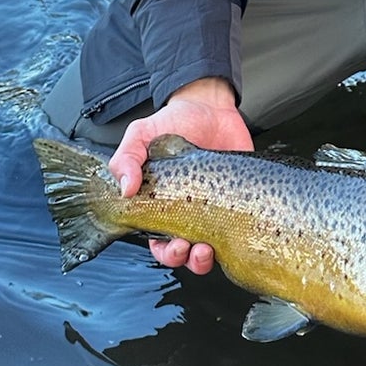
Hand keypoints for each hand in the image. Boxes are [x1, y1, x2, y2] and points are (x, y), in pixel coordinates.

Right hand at [109, 79, 252, 275]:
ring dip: (205, 258)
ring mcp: (216, 210)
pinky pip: (240, 228)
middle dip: (184, 258)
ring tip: (206, 248)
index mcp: (163, 206)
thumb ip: (126, 158)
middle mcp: (190, 213)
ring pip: (210, 250)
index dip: (164, 251)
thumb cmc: (174, 121)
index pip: (159, 242)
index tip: (170, 243)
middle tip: (187, 247)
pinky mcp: (240, 201)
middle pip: (184, 254)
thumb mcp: (141, 135)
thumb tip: (124, 189)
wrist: (211, 106)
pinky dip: (236, 236)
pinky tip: (234, 229)